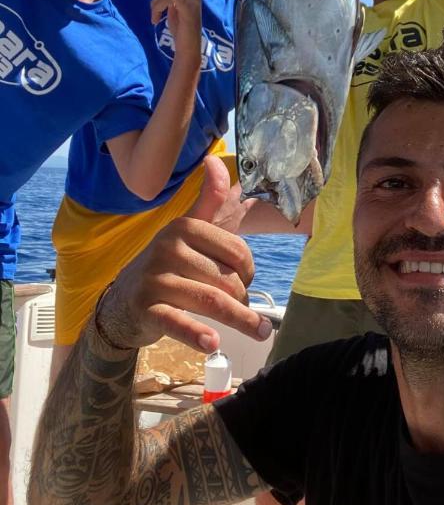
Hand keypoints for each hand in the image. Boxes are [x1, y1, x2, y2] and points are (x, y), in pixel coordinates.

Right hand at [96, 156, 272, 351]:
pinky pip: (176, 321)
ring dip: (239, 320)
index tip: (247, 282)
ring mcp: (154, 278)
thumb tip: (215, 160)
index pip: (236, 250)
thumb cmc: (168, 265)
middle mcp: (167, 248)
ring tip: (259, 333)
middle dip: (244, 299)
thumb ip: (209, 199)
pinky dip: (196, 334)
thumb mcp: (188, 232)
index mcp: (184, 227)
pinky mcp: (145, 308)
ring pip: (210, 301)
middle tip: (247, 312)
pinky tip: (212, 344)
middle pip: (226, 278)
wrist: (122, 302)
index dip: (249, 270)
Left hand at [150, 0, 201, 62]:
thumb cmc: (181, 27)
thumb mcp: (174, 6)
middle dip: (156, 0)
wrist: (188, 47)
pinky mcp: (189, 12)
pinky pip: (178, 0)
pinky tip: (168, 0)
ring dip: (156, 6)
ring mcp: (193, 1)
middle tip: (155, 16)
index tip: (156, 9)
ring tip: (156, 19)